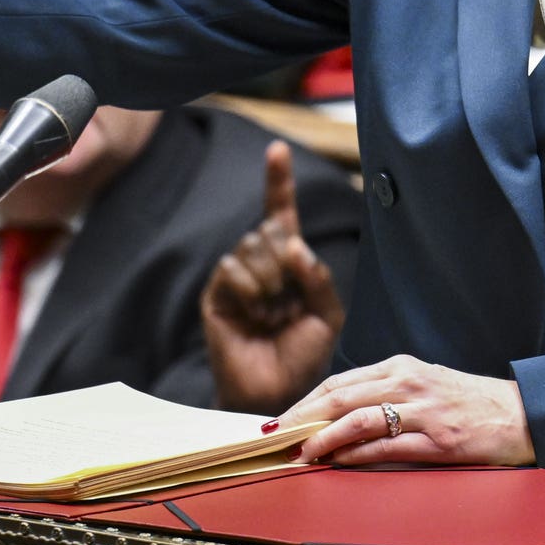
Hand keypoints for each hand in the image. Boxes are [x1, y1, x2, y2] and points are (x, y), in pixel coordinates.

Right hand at [200, 142, 346, 412]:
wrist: (277, 394)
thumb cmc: (304, 357)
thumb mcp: (327, 316)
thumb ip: (318, 277)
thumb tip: (294, 244)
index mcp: (289, 262)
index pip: (280, 213)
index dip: (277, 181)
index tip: (276, 149)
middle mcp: (260, 264)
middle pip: (271, 231)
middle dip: (288, 266)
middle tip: (289, 307)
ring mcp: (236, 278)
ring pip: (253, 248)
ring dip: (272, 283)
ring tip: (273, 317)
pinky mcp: (216, 295)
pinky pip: (233, 268)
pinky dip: (251, 290)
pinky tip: (256, 316)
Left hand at [285, 354, 532, 464]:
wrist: (524, 414)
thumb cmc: (471, 404)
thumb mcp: (425, 387)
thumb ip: (385, 396)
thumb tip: (336, 418)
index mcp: (402, 368)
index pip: (340, 382)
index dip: (305, 401)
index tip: (281, 420)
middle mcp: (409, 383)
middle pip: (340, 397)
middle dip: (302, 417)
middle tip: (275, 437)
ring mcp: (424, 412)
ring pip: (358, 419)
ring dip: (322, 437)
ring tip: (299, 453)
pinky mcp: (438, 441)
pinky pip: (387, 446)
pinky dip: (356, 455)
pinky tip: (337, 463)